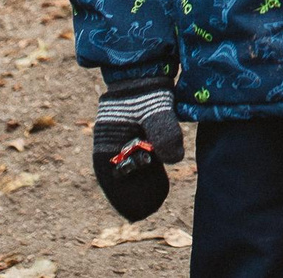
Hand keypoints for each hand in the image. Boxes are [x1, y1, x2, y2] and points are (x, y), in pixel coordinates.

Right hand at [92, 75, 183, 221]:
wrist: (146, 69)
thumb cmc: (146, 90)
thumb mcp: (155, 110)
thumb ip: (164, 131)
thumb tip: (175, 159)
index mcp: (107, 141)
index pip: (110, 177)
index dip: (121, 196)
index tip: (134, 212)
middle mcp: (110, 143)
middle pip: (117, 177)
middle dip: (129, 194)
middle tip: (143, 213)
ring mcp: (120, 138)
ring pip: (126, 169)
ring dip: (136, 183)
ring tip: (152, 201)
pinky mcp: (133, 134)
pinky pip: (134, 158)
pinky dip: (142, 171)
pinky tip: (156, 178)